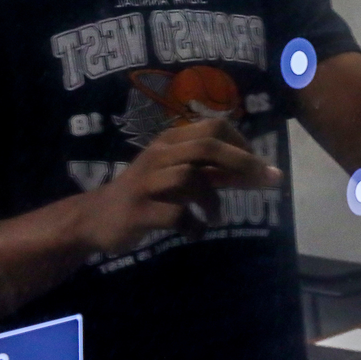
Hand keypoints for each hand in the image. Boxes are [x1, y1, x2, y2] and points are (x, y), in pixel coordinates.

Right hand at [76, 118, 280, 253]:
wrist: (96, 218)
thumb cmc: (147, 193)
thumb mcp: (179, 176)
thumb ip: (213, 171)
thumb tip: (256, 171)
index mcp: (170, 141)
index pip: (214, 126)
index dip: (242, 144)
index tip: (257, 166)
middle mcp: (159, 154)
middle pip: (206, 146)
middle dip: (242, 163)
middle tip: (263, 183)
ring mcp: (146, 182)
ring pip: (190, 177)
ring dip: (213, 200)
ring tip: (216, 217)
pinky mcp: (138, 211)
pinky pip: (175, 214)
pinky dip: (194, 226)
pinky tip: (195, 233)